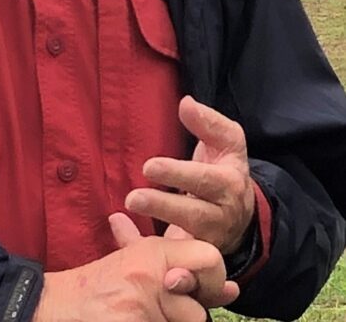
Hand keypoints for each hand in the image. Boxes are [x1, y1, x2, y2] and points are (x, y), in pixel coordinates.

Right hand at [33, 226, 236, 321]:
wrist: (53, 308)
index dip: (213, 284)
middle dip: (184, 320)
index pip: (212, 258)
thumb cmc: (95, 291)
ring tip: (135, 317)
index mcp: (152, 252)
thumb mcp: (134, 265)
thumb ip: (180, 269)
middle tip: (157, 313)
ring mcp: (141, 305)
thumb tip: (231, 288)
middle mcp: (150, 273)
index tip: (196, 295)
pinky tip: (129, 319)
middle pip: (199, 312)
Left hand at [125, 95, 255, 253]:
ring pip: (186, 245)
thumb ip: (208, 122)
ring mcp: (209, 241)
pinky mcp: (194, 258)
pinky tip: (126, 245)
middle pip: (194, 215)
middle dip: (164, 207)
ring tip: (128, 216)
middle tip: (133, 198)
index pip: (204, 180)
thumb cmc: (225, 168)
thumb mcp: (227, 141)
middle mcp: (221, 216)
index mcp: (230, 185)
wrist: (241, 212)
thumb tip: (186, 103)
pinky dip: (150, 256)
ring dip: (156, 235)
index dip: (177, 174)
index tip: (149, 167)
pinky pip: (174, 263)